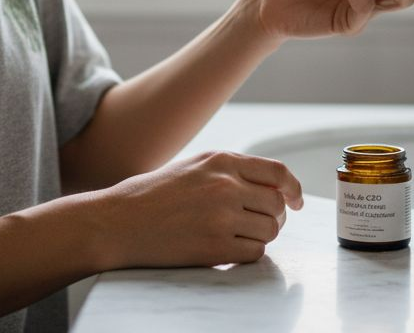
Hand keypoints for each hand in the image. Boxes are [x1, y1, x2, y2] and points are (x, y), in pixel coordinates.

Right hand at [97, 151, 303, 267]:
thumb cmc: (153, 195)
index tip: (295, 201)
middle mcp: (225, 185)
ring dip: (260, 235)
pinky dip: (247, 253)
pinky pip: (254, 252)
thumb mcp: (194, 167)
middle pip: (277, 204)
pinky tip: (226, 248)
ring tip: (236, 235)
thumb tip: (273, 186)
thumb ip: (231, 171)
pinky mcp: (215, 247)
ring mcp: (221, 217)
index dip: (293, 188)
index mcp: (221, 161)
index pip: (277, 172)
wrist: (118, 222)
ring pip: (270, 230)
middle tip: (258, 222)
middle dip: (275, 216)